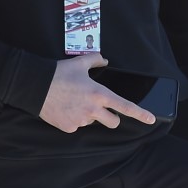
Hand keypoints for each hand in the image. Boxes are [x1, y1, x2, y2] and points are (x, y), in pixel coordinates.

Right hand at [38, 54, 156, 132]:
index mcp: (99, 94)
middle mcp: (93, 109)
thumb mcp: (79, 63)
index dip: (140, 114)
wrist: (35, 86)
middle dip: (110, 118)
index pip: (125, 106)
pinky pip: (76, 125)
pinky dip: (72, 119)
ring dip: (88, 116)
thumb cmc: (58, 73)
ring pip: (92, 122)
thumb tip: (104, 60)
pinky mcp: (69, 127)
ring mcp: (81, 120)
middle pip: (112, 122)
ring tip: (72, 103)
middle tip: (100, 109)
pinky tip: (64, 109)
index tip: (151, 119)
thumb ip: (96, 60)